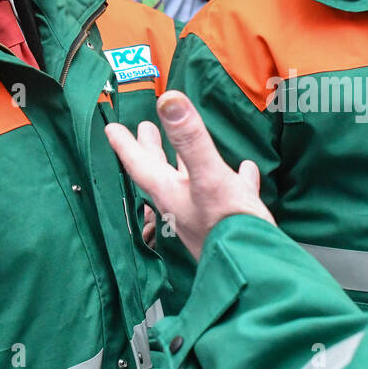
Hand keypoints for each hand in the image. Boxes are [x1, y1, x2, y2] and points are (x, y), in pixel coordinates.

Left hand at [106, 91, 274, 260]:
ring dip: (186, 162)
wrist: (256, 269)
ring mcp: (206, 215)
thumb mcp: (208, 175)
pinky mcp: (232, 222)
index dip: (126, 144)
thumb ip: (190, 139)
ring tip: (185, 148)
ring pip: (192, 182)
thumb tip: (169, 99)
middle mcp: (182, 204)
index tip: (111, 129)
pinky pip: (230, 193)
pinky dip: (235, 179)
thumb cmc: (228, 226)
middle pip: (160, 172)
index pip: (140, 163)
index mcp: (170, 192)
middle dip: (151, 149)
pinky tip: (247, 171)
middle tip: (144, 129)